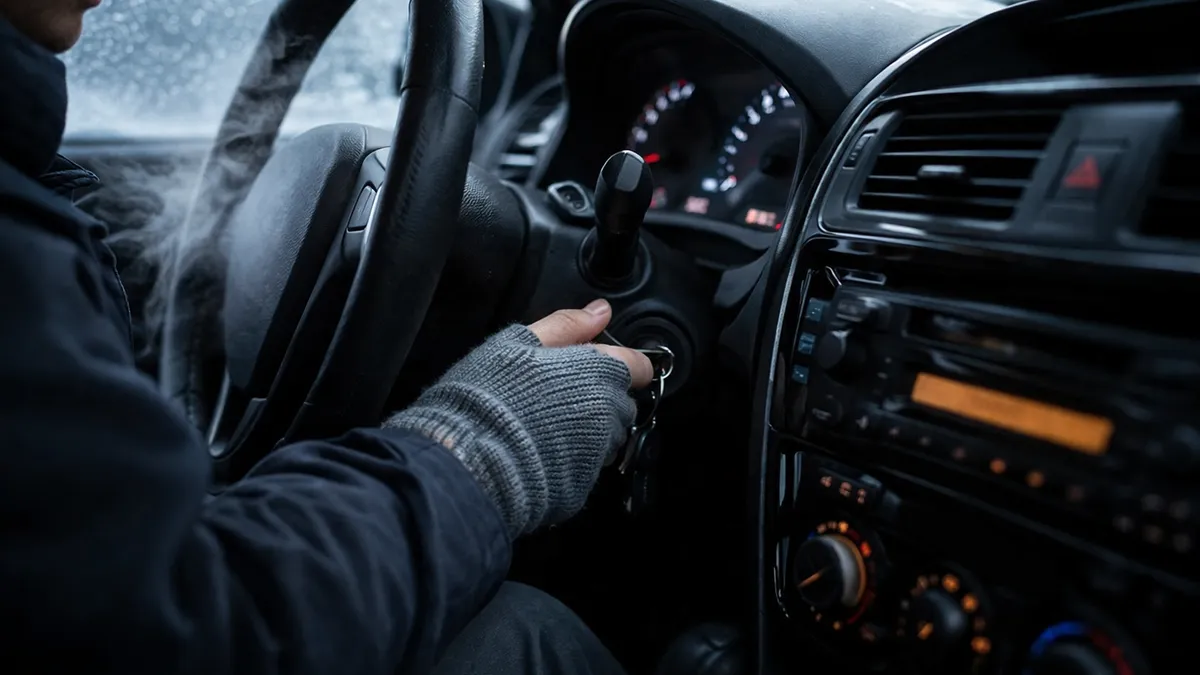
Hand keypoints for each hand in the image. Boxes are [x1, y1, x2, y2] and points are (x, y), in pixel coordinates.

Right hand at [385, 301, 651, 537]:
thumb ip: (567, 325)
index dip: (624, 365)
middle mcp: (609, 413)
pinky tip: (540, 452)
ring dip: (590, 430)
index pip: (639, 366)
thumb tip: (600, 310)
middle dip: (601, 399)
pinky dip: (571, 459)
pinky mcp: (582, 484)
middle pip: (622, 403)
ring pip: (608, 437)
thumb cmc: (490, 394)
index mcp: (599, 372)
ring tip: (546, 427)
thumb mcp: (519, 343)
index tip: (598, 368)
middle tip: (556, 397)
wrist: (468, 458)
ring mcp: (598, 453)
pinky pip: (587, 466)